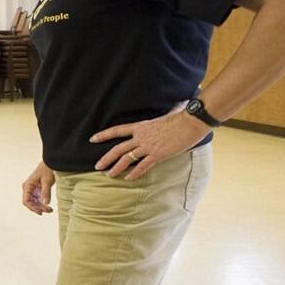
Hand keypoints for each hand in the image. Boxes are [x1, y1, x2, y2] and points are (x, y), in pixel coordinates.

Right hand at [21, 160, 54, 214]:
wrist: (51, 163)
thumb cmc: (47, 169)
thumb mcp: (47, 181)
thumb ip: (45, 193)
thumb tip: (45, 203)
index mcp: (27, 186)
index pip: (26, 201)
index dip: (32, 208)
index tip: (40, 212)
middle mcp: (28, 188)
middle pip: (31, 203)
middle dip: (39, 208)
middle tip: (49, 210)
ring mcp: (32, 189)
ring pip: (34, 202)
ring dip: (41, 207)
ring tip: (50, 210)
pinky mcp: (37, 189)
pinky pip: (38, 199)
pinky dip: (43, 203)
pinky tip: (48, 206)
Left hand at [90, 103, 209, 179]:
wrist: (191, 121)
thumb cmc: (182, 116)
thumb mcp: (167, 114)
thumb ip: (166, 113)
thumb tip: (176, 105)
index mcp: (141, 126)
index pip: (118, 130)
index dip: (104, 135)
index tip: (92, 139)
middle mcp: (141, 136)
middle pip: (118, 148)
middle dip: (106, 158)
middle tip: (97, 166)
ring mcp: (148, 146)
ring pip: (127, 159)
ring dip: (116, 168)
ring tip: (109, 175)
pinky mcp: (158, 154)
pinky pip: (143, 166)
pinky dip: (134, 173)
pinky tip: (128, 179)